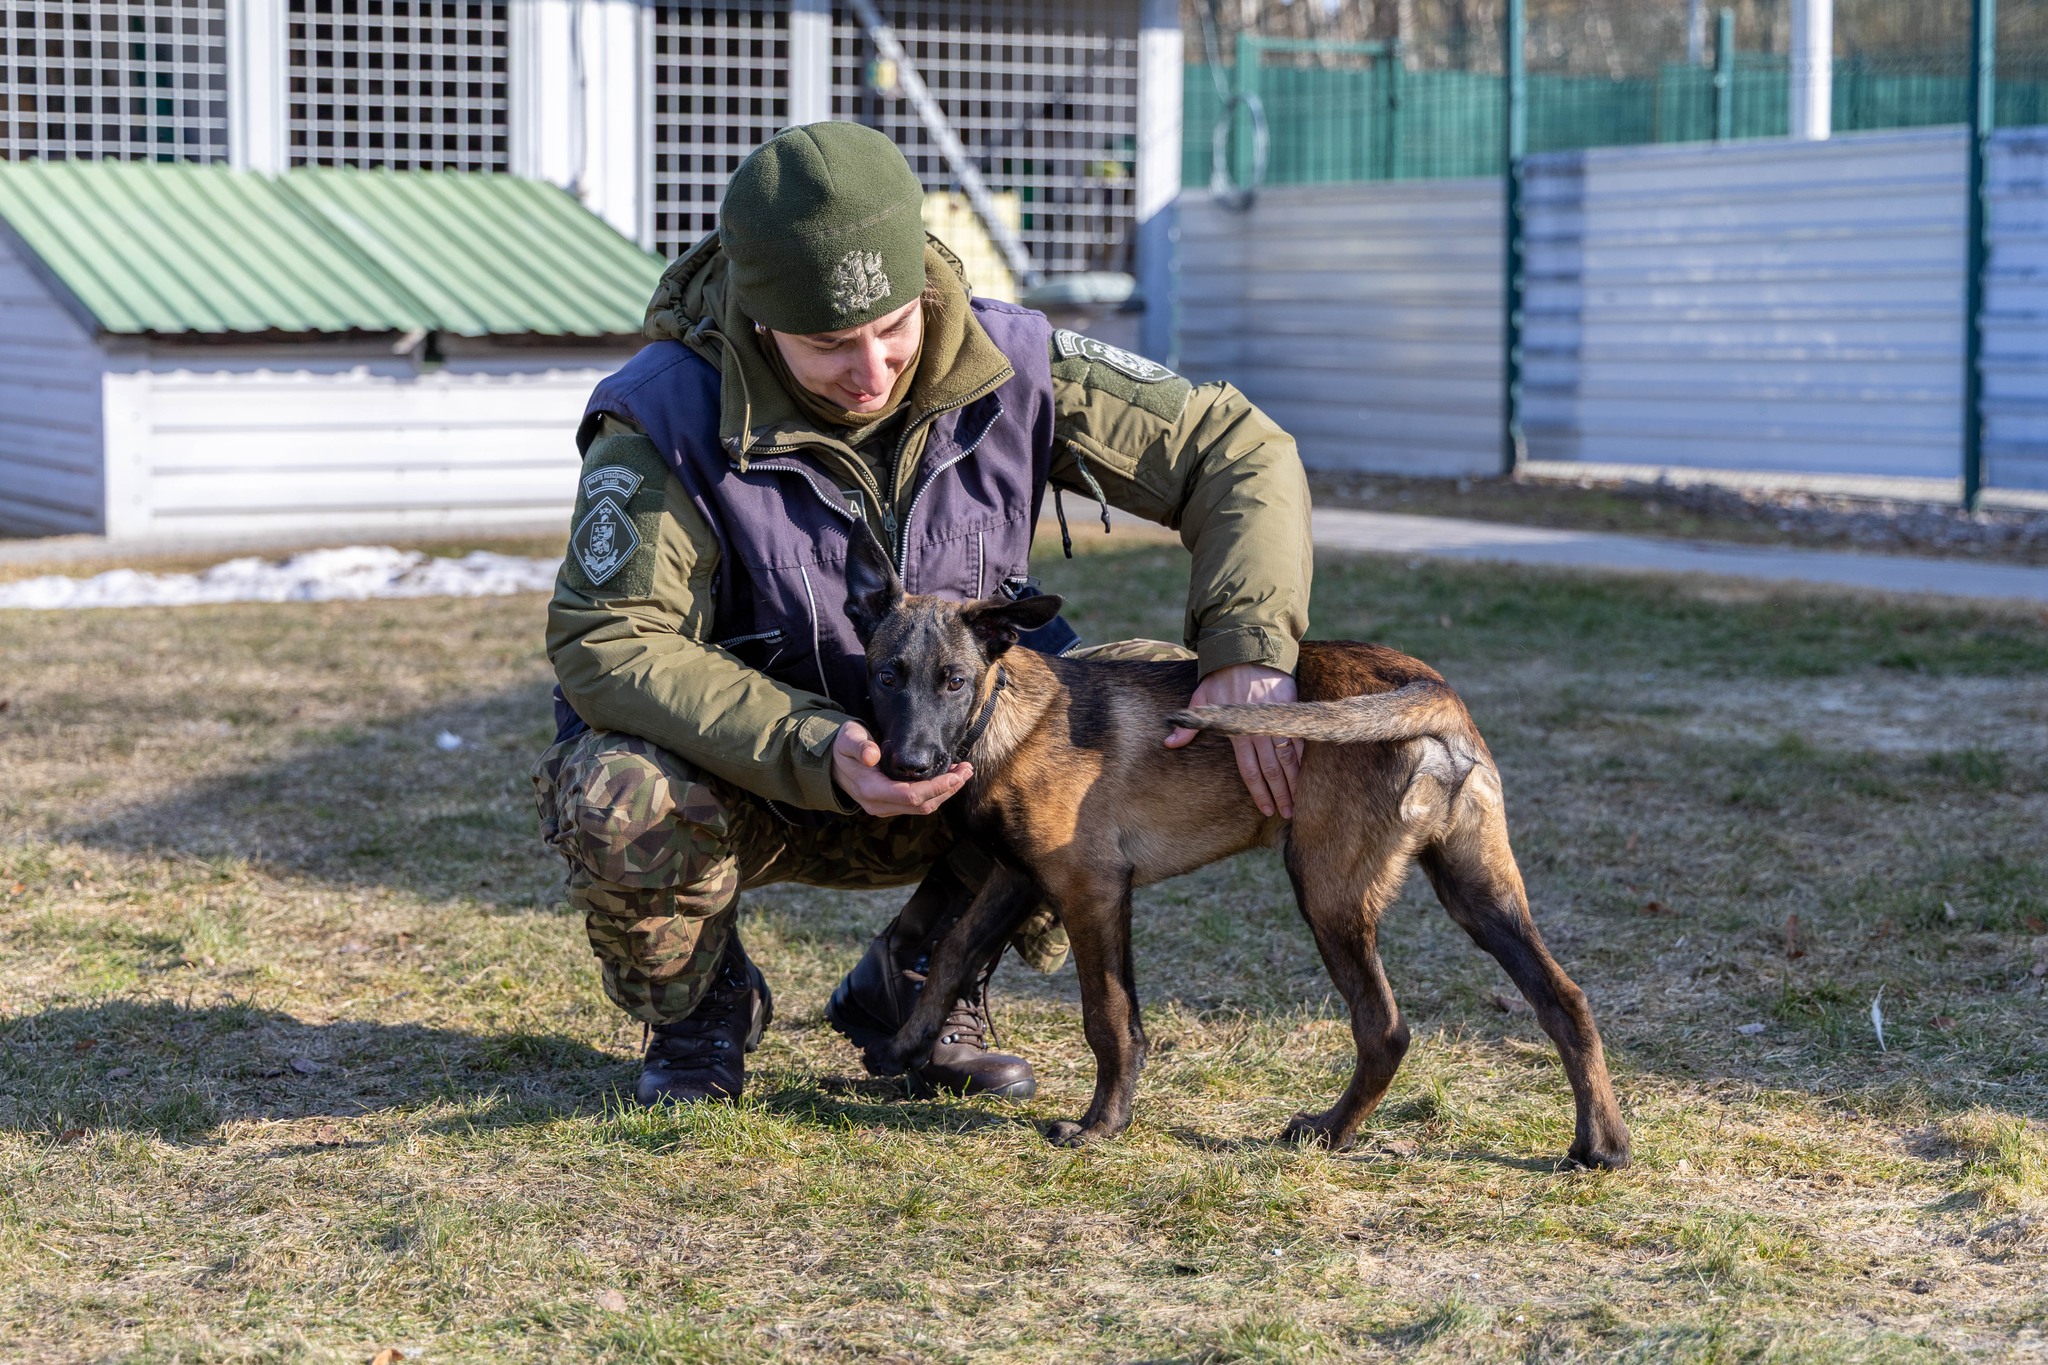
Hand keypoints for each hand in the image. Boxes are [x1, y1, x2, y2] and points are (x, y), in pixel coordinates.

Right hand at [831, 720, 970, 817]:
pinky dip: (936, 791)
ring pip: (924, 806)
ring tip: (964, 772)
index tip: (956, 775)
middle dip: (949, 789)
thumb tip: (871, 755)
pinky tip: (948, 777)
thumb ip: (859, 746)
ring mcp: (885, 807)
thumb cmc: (842, 746)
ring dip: (946, 791)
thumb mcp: (848, 739)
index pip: (911, 796)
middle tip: (968, 770)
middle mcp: (879, 805)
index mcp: (871, 790)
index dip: (936, 787)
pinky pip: (918, 802)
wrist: (831, 761)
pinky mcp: (891, 804)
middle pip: (923, 804)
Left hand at [1163, 662, 1300, 818]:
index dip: (1258, 792)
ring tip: (1300, 802)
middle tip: (1289, 815)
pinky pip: (1301, 739)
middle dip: (1280, 794)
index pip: (1250, 771)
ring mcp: (1278, 720)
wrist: (1247, 650)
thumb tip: (1168, 743)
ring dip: (1295, 782)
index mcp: (1238, 732)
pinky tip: (1309, 774)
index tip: (1266, 810)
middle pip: (1272, 770)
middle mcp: (1259, 729)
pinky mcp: (1292, 709)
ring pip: (1290, 759)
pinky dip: (1305, 758)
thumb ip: (1189, 726)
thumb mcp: (1200, 700)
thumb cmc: (1221, 678)